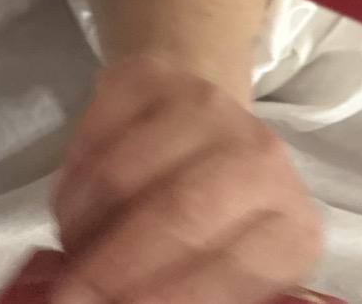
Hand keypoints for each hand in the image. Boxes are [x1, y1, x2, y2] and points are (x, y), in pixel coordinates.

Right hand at [48, 56, 322, 303]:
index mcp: (291, 226)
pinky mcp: (149, 79)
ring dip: (85, 224)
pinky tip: (72, 208)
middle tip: (70, 294)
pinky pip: (96, 136)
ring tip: (72, 250)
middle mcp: (260, 158)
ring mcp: (205, 108)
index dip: (170, 295)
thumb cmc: (215, 211)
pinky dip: (73, 183)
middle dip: (114, 265)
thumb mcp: (221, 261)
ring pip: (124, 175)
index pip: (232, 269)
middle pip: (180, 215)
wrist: (199, 112)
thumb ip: (188, 290)